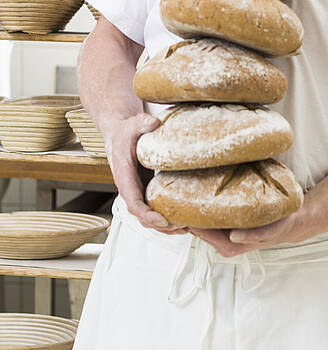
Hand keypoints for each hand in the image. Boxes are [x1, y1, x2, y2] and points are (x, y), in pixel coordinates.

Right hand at [104, 113, 187, 234]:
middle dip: (161, 225)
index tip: (163, 220)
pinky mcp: (146, 190)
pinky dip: (167, 217)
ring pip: (149, 217)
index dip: (147, 215)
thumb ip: (141, 122)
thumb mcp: (132, 124)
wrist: (118, 135)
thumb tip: (154, 122)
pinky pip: (154, 209)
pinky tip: (184, 218)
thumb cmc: (124, 131)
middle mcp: (130, 189)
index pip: (133, 204)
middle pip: (143, 217)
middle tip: (183, 227)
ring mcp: (138, 191)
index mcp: (124, 177)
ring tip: (188, 227)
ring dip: (166, 226)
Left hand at [190, 199, 313, 257]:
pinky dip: (200, 204)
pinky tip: (196, 192)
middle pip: (195, 226)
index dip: (188, 219)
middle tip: (178, 190)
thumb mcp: (269, 231)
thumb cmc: (277, 226)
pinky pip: (206, 214)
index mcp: (229, 245)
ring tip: (184, 186)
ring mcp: (221, 232)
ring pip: (199, 219)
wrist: (287, 222)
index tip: (180, 204)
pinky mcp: (223, 223)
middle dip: (186, 211)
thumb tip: (233, 236)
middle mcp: (221, 241)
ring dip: (192, 206)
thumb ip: (253, 235)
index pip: (199, 231)